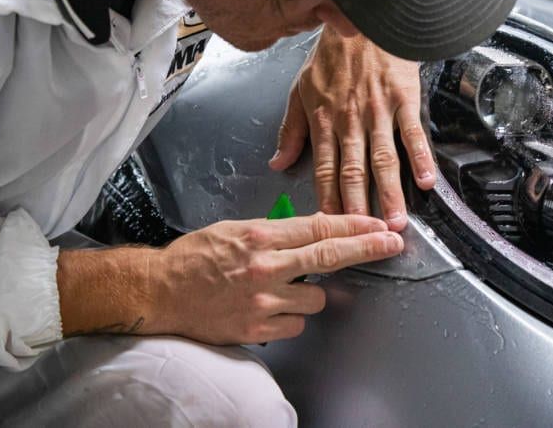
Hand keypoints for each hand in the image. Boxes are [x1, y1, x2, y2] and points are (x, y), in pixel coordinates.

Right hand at [57, 213, 402, 343]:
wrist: (160, 291)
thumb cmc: (195, 257)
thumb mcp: (236, 229)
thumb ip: (275, 232)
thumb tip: (312, 230)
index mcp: (260, 237)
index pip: (319, 227)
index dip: (354, 225)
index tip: (377, 224)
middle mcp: (265, 268)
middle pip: (329, 257)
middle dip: (366, 248)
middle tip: (392, 243)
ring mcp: (263, 301)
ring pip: (316, 300)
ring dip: (311, 295)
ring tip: (284, 288)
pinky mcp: (258, 329)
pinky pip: (295, 325)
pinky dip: (290, 318)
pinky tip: (270, 309)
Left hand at [268, 29, 436, 231]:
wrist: (361, 19)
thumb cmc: (332, 55)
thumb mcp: (300, 90)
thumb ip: (291, 131)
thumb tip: (277, 163)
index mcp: (324, 121)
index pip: (323, 170)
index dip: (328, 201)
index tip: (332, 229)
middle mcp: (350, 121)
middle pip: (353, 171)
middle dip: (360, 207)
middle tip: (366, 237)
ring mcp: (378, 111)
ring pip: (382, 158)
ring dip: (390, 192)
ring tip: (396, 220)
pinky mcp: (403, 99)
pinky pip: (411, 132)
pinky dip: (420, 157)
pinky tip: (425, 180)